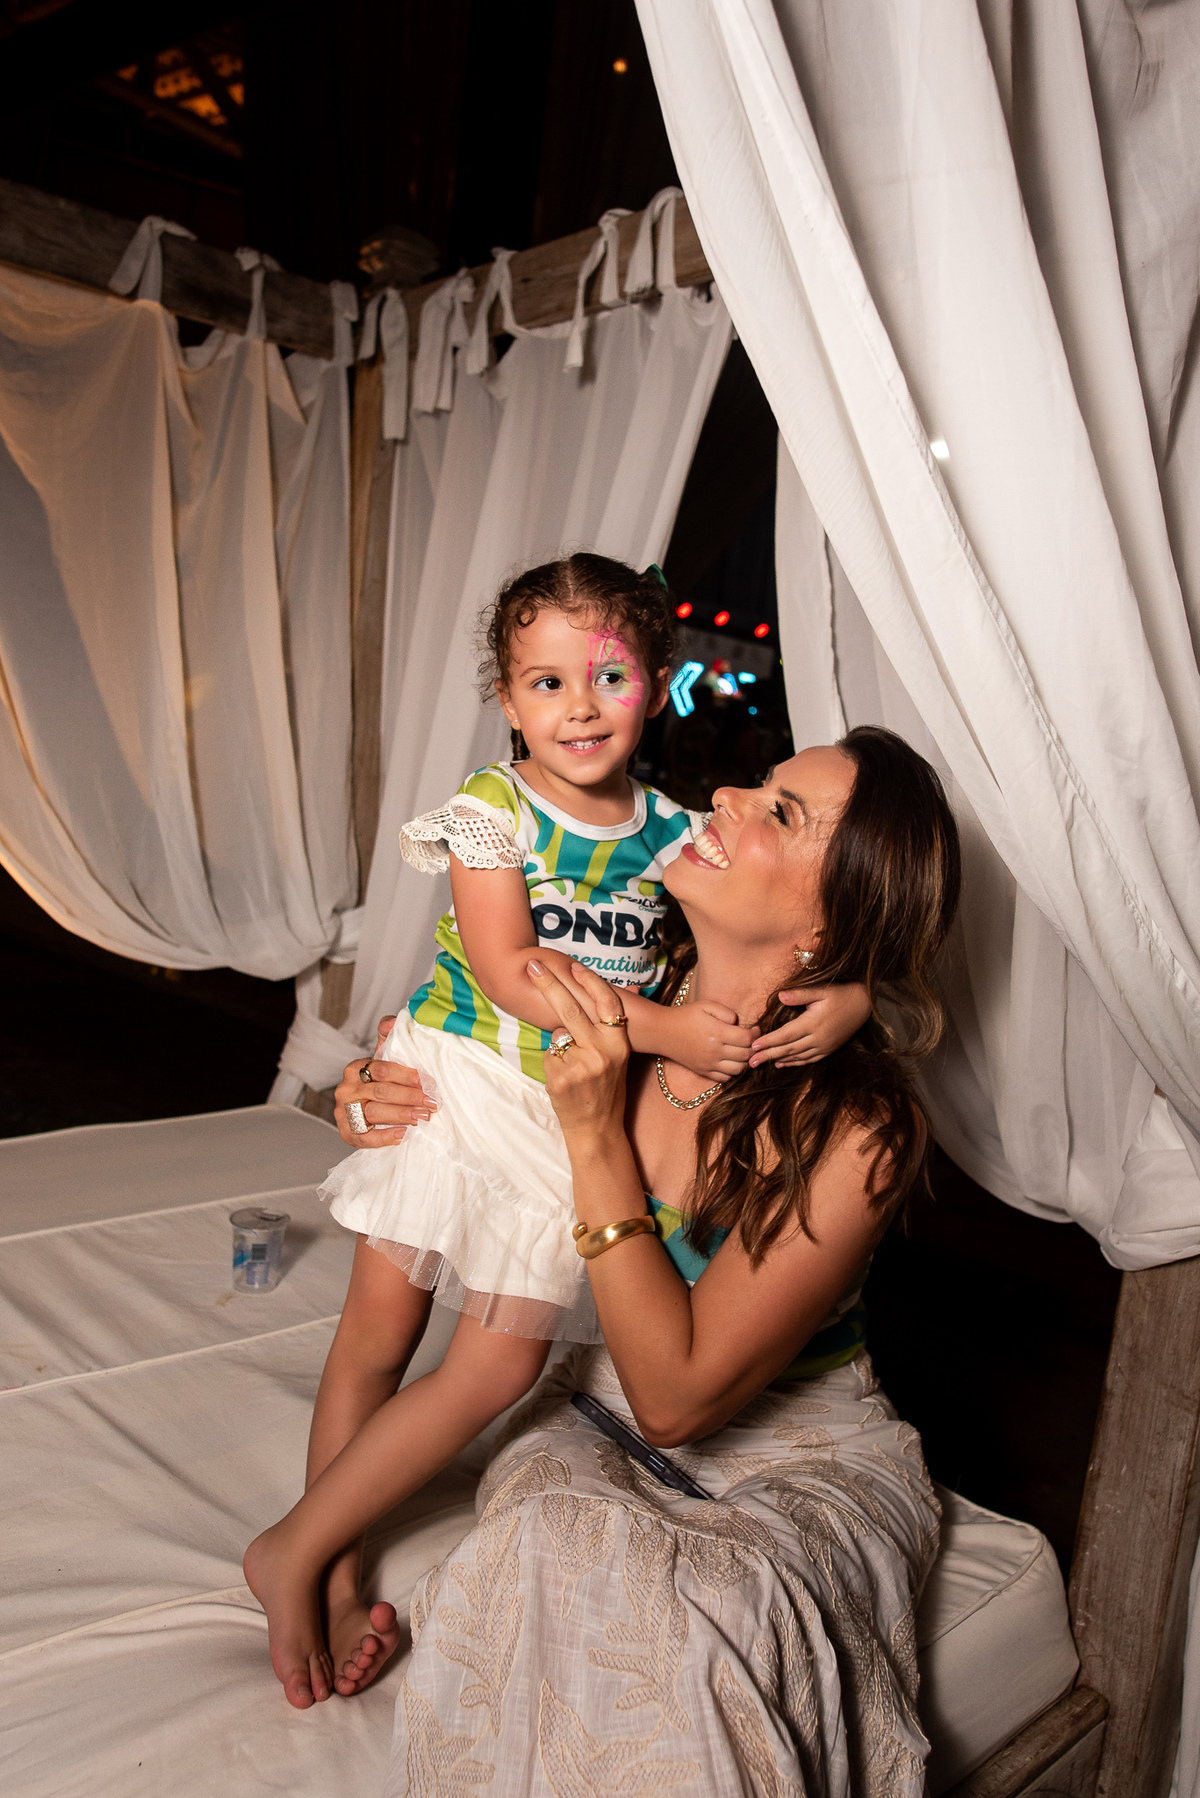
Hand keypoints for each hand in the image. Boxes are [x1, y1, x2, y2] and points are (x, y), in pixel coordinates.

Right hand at [333, 1015, 436, 1146]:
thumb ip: (389, 1038)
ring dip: (402, 1115)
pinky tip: (403, 1135)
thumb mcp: (383, 1058)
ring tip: (423, 1117)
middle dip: (410, 1097)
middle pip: (381, 1092)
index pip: (382, 1070)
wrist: (364, 1109)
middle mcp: (346, 1089)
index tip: (428, 1082)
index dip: (407, 1076)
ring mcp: (344, 1112)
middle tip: (432, 1103)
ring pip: (374, 1113)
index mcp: (355, 1068)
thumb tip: (393, 1021)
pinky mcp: (346, 1133)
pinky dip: (385, 1137)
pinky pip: (365, 1137)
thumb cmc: (380, 1082)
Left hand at [525, 960, 629, 1142]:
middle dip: (548, 984)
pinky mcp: (560, 1078)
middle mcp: (603, 1052)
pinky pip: (548, 1056)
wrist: (597, 1129)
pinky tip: (565, 1081)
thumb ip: (612, 1027)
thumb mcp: (619, 1057)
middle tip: (531, 965)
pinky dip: (552, 1065)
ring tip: (574, 1068)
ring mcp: (581, 1066)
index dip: (589, 981)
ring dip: (560, 1046)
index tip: (572, 965)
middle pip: (569, 1009)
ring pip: (557, 1036)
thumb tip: (625, 989)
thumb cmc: (606, 1089)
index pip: (606, 1003)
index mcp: (620, 1044)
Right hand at [656, 998, 754, 1081]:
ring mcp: (709, 1064)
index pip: (747, 1039)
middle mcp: (714, 1051)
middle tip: (751, 1040)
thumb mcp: (705, 1005)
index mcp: (717, 1032)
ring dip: (744, 1061)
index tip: (755, 1029)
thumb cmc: (685, 1016)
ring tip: (742, 1051)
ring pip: (738, 1070)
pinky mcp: (703, 1072)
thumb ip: (726, 1012)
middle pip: (746, 1055)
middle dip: (753, 1047)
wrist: (663, 1032)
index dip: (755, 1034)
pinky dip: (732, 1072)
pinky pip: (725, 1078)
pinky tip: (730, 1061)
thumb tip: (738, 1023)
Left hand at [750, 982, 872, 1067]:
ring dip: (778, 1060)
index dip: (768, 1041)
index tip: (753, 1046)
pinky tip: (781, 1063)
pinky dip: (794, 1062)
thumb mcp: (822, 989)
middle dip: (767, 1055)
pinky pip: (808, 1059)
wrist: (864, 1005)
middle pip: (788, 1049)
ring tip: (761, 1063)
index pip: (785, 1035)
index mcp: (813, 1023)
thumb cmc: (840, 993)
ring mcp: (824, 1046)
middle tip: (750, 1062)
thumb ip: (800, 994)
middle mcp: (818, 1038)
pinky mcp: (829, 1049)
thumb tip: (780, 996)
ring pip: (797, 1056)